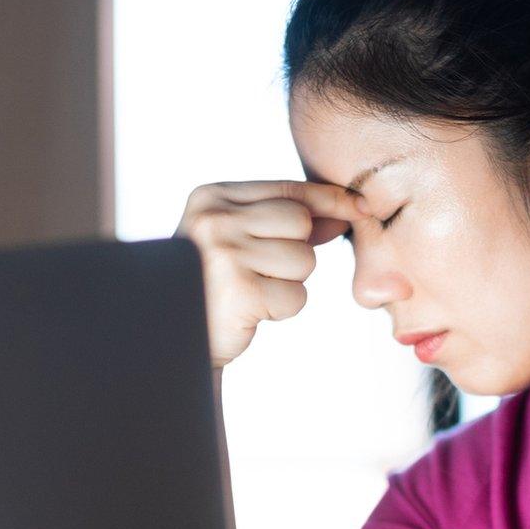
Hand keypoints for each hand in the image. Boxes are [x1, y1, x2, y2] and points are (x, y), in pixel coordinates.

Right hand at [173, 180, 366, 367]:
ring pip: (303, 260)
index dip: (329, 199)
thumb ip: (285, 222)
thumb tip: (347, 211)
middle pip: (300, 223)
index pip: (288, 189)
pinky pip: (296, 296)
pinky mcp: (241, 291)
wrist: (169, 338)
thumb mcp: (239, 240)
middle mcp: (215, 219)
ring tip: (250, 292)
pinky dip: (281, 309)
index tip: (361, 208)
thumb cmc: (209, 286)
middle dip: (296, 252)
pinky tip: (250, 312)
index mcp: (211, 197)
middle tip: (260, 273)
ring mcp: (226, 253)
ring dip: (288, 284)